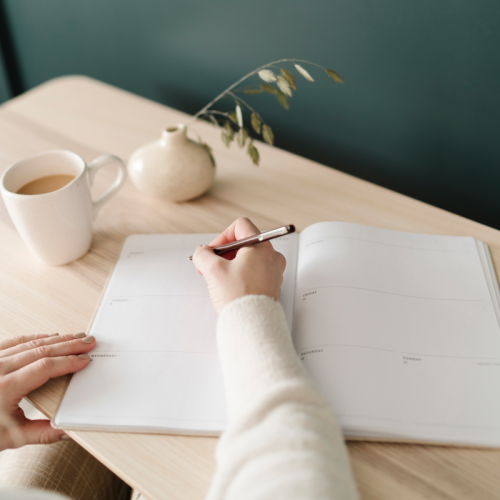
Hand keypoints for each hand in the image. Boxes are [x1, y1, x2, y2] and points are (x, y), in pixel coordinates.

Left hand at [0, 332, 94, 449]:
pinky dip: (34, 338)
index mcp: (4, 388)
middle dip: (68, 345)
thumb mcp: (7, 439)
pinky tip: (48, 336)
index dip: (68, 362)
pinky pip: (14, 342)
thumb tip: (67, 430)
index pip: (44, 367)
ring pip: (29, 343)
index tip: (85, 360)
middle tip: (88, 342)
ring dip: (56, 339)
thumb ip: (41, 434)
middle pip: (41, 350)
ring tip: (75, 337)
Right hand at [193, 218, 286, 313]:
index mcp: (261, 247)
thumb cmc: (239, 298)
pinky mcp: (271, 286)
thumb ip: (203, 255)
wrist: (252, 324)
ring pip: (248, 258)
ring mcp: (273, 272)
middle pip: (244, 243)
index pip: (241, 226)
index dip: (222, 236)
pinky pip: (254, 272)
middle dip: (224, 253)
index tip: (213, 251)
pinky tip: (230, 288)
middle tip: (211, 266)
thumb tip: (202, 252)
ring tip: (220, 279)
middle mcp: (272, 257)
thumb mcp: (213, 270)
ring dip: (231, 265)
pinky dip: (240, 275)